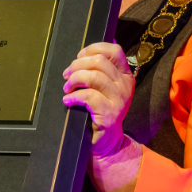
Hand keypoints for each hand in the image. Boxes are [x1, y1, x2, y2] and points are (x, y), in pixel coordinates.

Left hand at [63, 42, 140, 191]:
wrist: (106, 143)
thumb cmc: (99, 112)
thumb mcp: (104, 89)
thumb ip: (99, 70)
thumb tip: (88, 51)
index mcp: (125, 76)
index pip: (114, 50)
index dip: (93, 48)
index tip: (78, 56)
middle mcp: (125, 86)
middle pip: (99, 61)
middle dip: (77, 65)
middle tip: (67, 75)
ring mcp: (119, 100)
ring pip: (94, 76)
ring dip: (74, 79)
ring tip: (67, 88)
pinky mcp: (109, 113)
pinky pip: (89, 96)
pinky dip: (74, 96)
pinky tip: (68, 100)